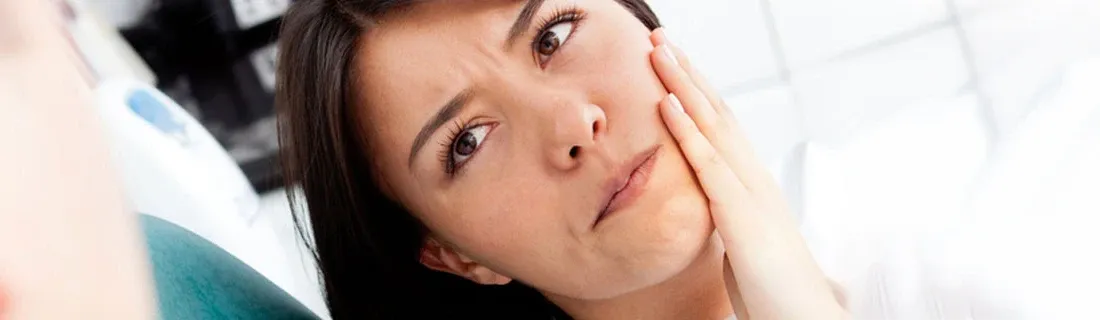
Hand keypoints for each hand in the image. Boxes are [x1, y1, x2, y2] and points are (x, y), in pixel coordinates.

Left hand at [649, 29, 846, 318]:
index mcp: (751, 182)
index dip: (695, 91)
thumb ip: (726, 216)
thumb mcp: (741, 241)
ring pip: (711, 125)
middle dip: (686, 72)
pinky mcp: (739, 213)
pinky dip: (686, 130)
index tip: (671, 62)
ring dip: (681, 84)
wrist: (803, 316)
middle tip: (659, 37)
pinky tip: (666, 103)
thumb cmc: (773, 287)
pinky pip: (708, 163)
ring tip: (658, 52)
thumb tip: (710, 207)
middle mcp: (752, 176)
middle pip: (716, 111)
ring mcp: (748, 191)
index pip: (720, 125)